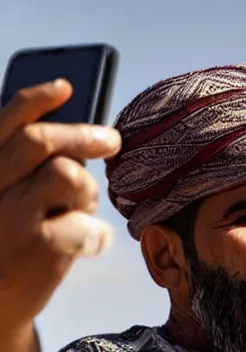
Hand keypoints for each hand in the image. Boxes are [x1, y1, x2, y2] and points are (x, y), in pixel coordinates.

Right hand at [0, 79, 120, 334]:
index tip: (66, 86)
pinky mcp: (38, 247)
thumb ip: (29, 174)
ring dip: (86, 193)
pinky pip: (88, 220)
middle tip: (113, 139)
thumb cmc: (8, 250)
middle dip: (84, 135)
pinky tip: (87, 245)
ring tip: (78, 214)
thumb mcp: (6, 203)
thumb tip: (81, 146)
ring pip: (70, 175)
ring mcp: (10, 218)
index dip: (36, 100)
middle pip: (42, 143)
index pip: (5, 125)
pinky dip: (96, 233)